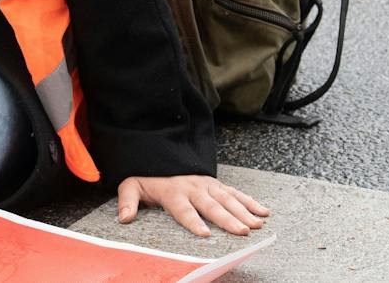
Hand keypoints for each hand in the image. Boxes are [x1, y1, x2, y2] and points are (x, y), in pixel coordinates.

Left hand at [116, 175, 269, 236]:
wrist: (161, 155)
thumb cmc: (148, 177)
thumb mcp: (131, 185)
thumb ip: (127, 201)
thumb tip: (125, 218)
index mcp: (173, 191)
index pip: (184, 209)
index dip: (194, 221)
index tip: (205, 234)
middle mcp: (193, 188)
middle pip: (212, 205)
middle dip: (228, 219)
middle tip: (242, 231)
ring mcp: (207, 185)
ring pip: (228, 199)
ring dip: (244, 211)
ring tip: (257, 224)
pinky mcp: (216, 184)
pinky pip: (235, 192)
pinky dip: (250, 202)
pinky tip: (263, 211)